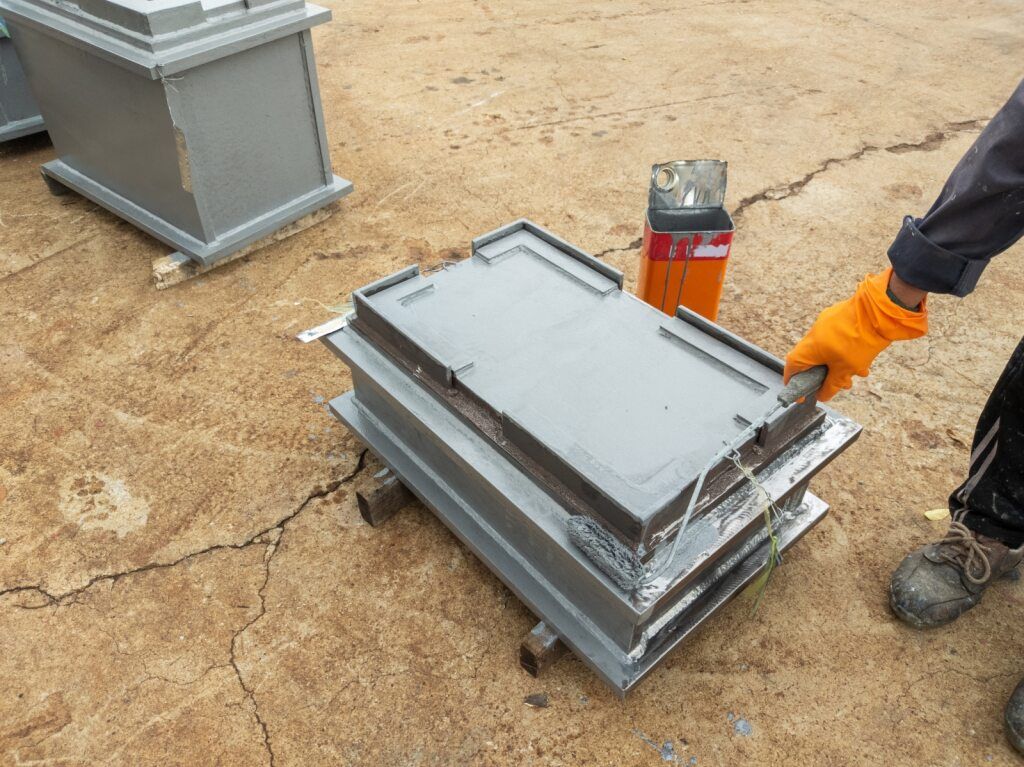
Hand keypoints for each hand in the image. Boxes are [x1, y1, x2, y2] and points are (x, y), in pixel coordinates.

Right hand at [784, 268, 928, 400]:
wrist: (879, 310)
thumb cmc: (859, 340)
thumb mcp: (846, 369)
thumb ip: (831, 385)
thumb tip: (822, 395)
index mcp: (809, 347)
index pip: (792, 367)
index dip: (794, 383)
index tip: (801, 395)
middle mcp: (814, 334)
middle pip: (812, 360)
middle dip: (827, 375)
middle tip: (840, 385)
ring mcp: (827, 323)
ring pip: (828, 350)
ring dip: (840, 364)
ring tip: (859, 372)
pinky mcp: (840, 317)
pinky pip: (837, 339)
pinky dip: (846, 350)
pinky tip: (864, 357)